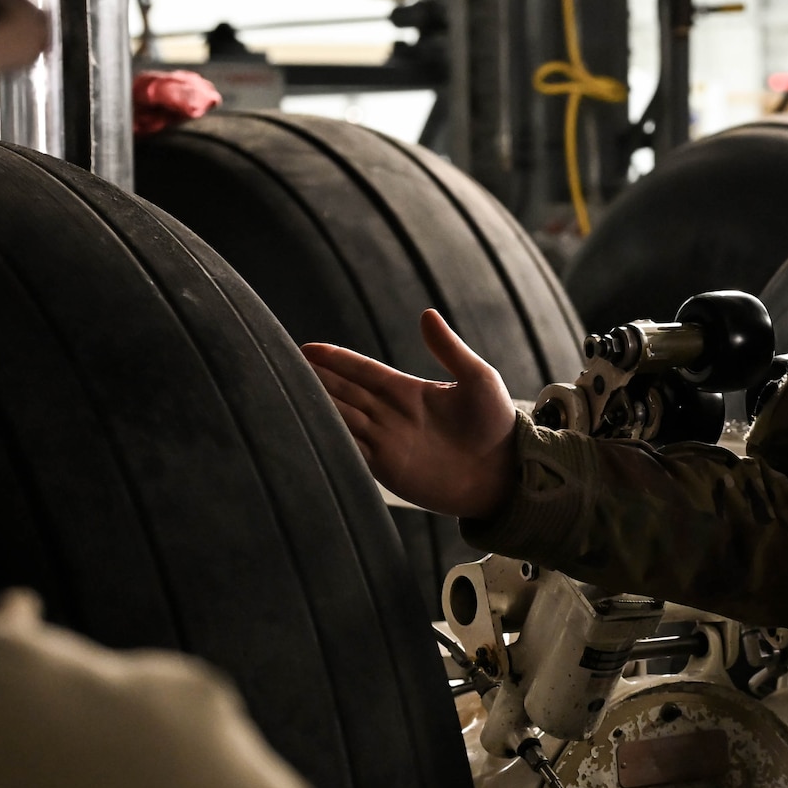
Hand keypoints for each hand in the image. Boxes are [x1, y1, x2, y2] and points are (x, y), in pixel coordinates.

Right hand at [303, 310, 518, 519]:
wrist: (507, 473)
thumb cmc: (497, 424)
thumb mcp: (477, 379)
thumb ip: (449, 350)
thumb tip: (426, 314)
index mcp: (408, 391)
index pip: (361, 371)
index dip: (335, 360)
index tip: (306, 349)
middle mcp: (391, 415)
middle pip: (343, 393)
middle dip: (314, 381)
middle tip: (281, 366)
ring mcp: (387, 442)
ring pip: (341, 420)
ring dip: (317, 409)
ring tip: (285, 395)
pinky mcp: (388, 470)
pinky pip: (352, 452)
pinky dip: (331, 442)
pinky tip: (310, 433)